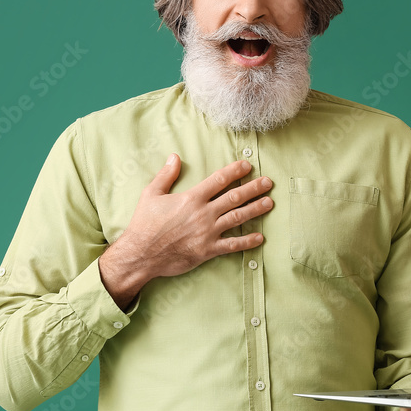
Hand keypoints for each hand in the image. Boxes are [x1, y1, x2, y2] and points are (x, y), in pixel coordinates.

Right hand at [99, 154, 272, 306]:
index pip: (219, 180)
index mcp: (191, 198)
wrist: (141, 254)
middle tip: (268, 182)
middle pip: (234, 197)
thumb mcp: (151, 194)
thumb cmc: (144, 224)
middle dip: (253, 188)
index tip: (248, 165)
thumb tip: (174, 156)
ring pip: (237, 218)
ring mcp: (207, 232)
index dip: (235, 171)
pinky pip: (232, 245)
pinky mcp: (207, 250)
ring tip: (269, 203)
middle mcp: (203, 213)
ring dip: (255, 209)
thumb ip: (166, 175)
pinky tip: (260, 237)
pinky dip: (247, 241)